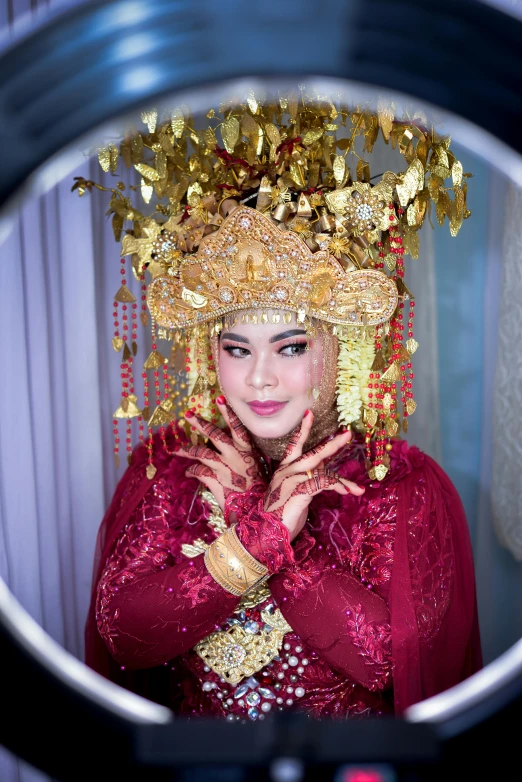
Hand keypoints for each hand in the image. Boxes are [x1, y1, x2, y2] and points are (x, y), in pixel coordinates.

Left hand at [176, 397, 265, 510]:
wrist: (256, 510)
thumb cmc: (261, 490)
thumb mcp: (259, 468)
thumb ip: (249, 458)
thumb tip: (242, 452)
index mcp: (247, 450)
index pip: (237, 426)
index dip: (227, 412)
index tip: (219, 398)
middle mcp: (234, 455)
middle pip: (215, 434)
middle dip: (200, 423)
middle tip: (188, 414)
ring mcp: (223, 467)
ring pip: (201, 452)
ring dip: (187, 450)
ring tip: (176, 450)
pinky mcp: (215, 480)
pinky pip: (198, 471)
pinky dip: (192, 471)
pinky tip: (188, 471)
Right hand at [263, 411, 364, 541]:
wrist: (264, 534)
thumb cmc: (279, 517)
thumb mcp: (293, 495)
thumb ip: (306, 481)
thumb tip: (323, 472)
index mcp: (283, 470)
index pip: (294, 445)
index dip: (303, 430)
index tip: (309, 414)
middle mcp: (286, 471)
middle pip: (313, 453)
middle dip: (332, 445)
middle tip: (347, 434)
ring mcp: (292, 480)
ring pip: (322, 470)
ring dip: (343, 478)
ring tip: (358, 486)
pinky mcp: (299, 491)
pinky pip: (324, 484)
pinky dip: (338, 488)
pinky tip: (349, 493)